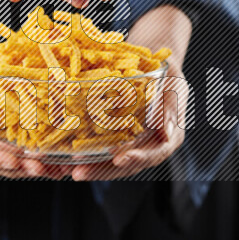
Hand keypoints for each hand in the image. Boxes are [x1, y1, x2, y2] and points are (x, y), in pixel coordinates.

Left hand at [69, 5, 192, 179]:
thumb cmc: (169, 76)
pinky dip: (82, 152)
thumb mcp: (176, 87)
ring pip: (108, 161)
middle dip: (101, 170)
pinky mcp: (114, 138)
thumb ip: (171, 109)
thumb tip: (166, 133)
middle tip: (79, 172)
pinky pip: (98, 147)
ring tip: (65, 168)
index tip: (119, 158)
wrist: (156, 67)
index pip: (153, 155)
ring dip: (87, 166)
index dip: (136, 158)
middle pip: (125, 165)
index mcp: (167, 139)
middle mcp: (148, 147)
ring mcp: (130, 144)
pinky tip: (62, 155)